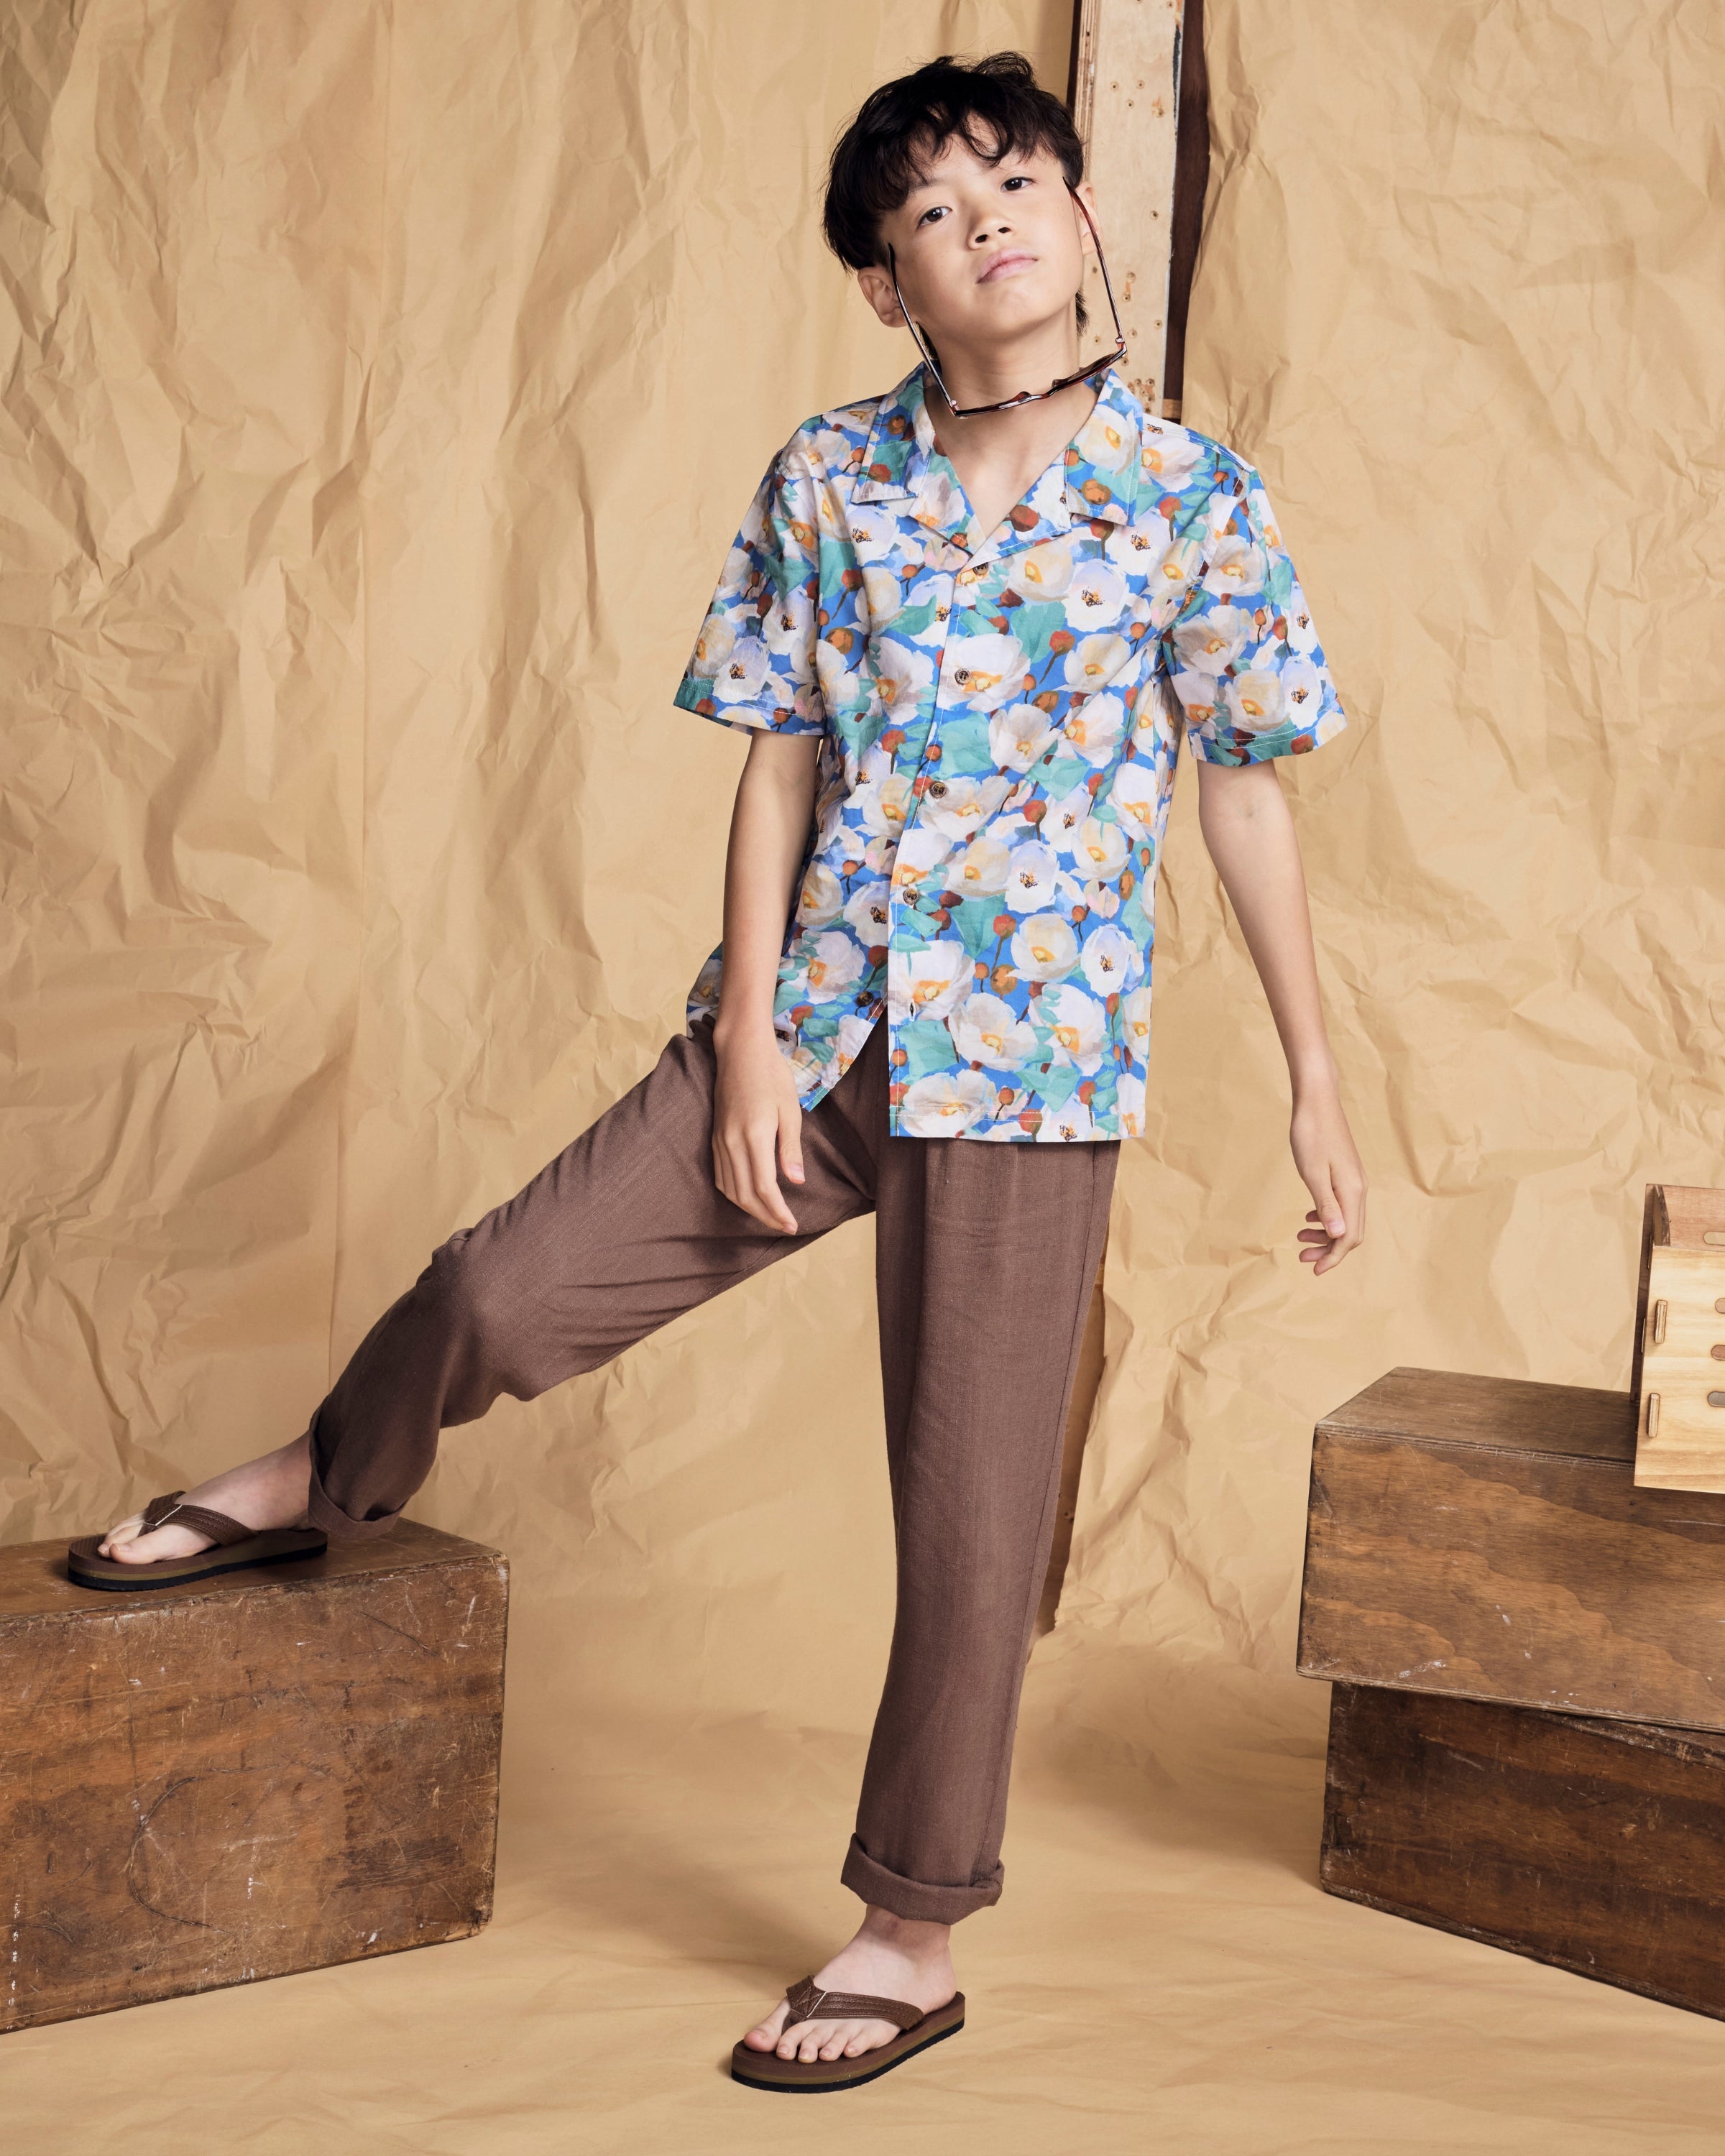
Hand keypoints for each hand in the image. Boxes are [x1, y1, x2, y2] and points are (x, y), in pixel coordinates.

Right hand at [711, 1022, 806, 1233]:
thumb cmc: (772, 1076)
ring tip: (769, 1216)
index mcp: (755, 1136)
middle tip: (784, 1226)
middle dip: (765, 1216)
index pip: (765, 1188)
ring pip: (730, 1189)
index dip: (778, 1212)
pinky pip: (720, 1176)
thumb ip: (790, 1148)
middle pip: (745, 1195)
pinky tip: (748, 1197)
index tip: (792, 1224)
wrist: (740, 1052)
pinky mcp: (714, 1138)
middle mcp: (732, 1143)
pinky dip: (734, 1193)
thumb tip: (795, 1182)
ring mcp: (720, 1141)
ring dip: (749, 1209)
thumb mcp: (790, 1110)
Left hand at [1289, 1083, 1365, 1275]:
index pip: (1349, 1237)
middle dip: (1328, 1250)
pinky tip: (1309, 1217)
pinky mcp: (1345, 1173)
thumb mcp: (1313, 1173)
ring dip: (1326, 1234)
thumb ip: (1326, 1206)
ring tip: (1299, 1238)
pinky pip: (1341, 1205)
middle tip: (1301, 1256)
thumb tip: (1339, 1236)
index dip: (1333, 1257)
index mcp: (1352, 1192)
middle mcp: (1358, 1189)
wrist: (1316, 1100)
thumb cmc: (1310, 1134)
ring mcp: (1353, 1180)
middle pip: (1351, 1232)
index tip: (1313, 1270)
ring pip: (1346, 1219)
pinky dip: (1326, 1217)